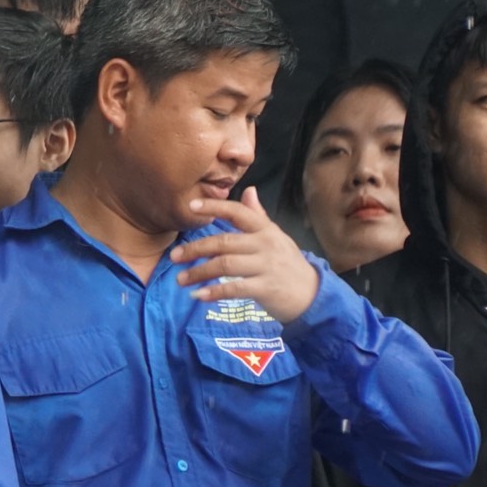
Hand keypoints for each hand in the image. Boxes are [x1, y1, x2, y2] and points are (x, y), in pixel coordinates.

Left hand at [173, 187, 322, 321]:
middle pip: (223, 242)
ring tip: (180, 279)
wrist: (312, 295)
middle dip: (195, 248)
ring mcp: (267, 266)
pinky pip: (235, 288)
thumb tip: (249, 190)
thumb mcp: (276, 236)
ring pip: (225, 265)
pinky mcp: (267, 288)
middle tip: (174, 256)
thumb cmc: (287, 263)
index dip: (214, 207)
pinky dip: (214, 292)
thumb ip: (258, 216)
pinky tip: (198, 296)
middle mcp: (266, 244)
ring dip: (199, 272)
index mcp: (266, 229)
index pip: (238, 212)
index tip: (191, 206)